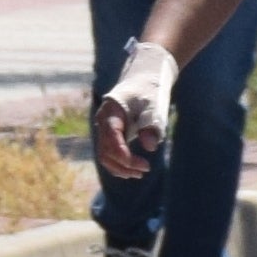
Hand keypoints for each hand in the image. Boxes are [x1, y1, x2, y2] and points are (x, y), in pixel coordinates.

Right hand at [92, 61, 171, 183]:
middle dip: (124, 165)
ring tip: (139, 174)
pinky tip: (131, 170)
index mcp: (111, 112)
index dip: (125, 157)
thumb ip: (152, 126)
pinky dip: (118, 163)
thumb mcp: (154, 108)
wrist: (142, 81)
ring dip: (120, 167)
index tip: (145, 165)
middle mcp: (103, 122)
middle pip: (105, 151)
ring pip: (104, 155)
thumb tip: (150, 147)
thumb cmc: (149, 94)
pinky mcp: (109, 134)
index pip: (112, 140)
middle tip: (145, 170)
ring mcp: (103, 128)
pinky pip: (108, 153)